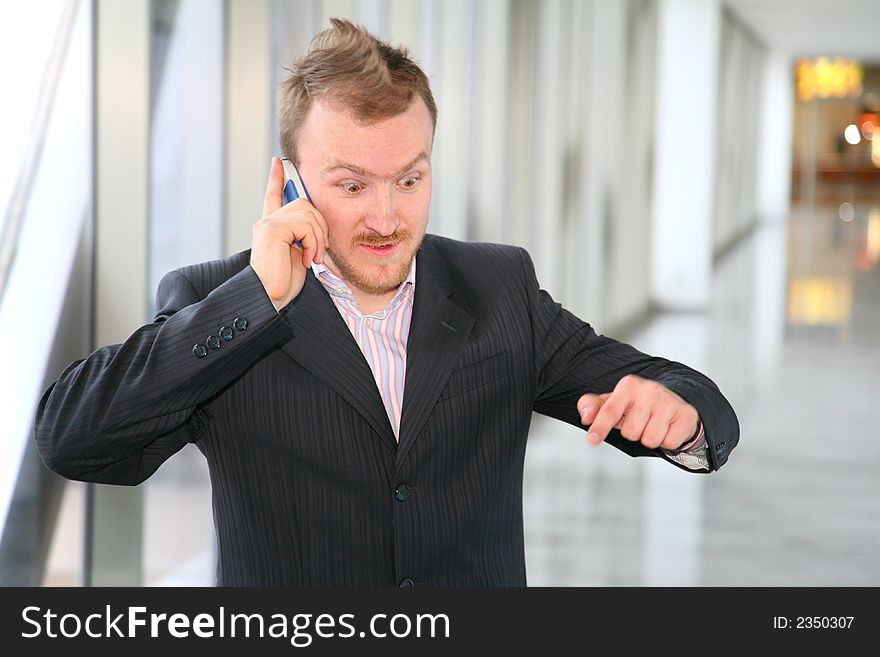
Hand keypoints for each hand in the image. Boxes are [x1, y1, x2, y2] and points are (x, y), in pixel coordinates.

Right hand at [251, 157, 329, 310]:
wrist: (269, 299)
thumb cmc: (284, 283)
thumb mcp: (298, 254)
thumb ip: (303, 236)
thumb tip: (317, 224)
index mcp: (272, 227)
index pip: (273, 195)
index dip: (276, 177)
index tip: (279, 161)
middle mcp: (267, 222)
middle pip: (304, 203)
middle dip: (320, 225)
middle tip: (319, 250)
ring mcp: (268, 225)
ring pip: (308, 214)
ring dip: (318, 238)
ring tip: (314, 258)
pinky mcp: (272, 230)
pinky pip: (305, 226)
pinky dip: (313, 243)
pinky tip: (307, 260)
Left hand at [576, 374, 698, 450]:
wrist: (676, 400)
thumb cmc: (637, 404)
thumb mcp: (613, 402)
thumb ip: (592, 406)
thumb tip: (584, 417)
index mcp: (629, 385)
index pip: (610, 411)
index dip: (600, 427)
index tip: (591, 441)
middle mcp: (650, 389)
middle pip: (630, 433)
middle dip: (634, 432)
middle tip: (641, 421)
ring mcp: (669, 401)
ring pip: (650, 440)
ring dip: (650, 438)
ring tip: (655, 424)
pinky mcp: (686, 414)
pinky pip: (669, 443)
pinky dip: (667, 441)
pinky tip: (668, 427)